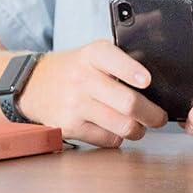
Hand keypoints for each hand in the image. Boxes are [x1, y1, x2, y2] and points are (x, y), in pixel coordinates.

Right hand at [16, 41, 168, 147]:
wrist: (33, 85)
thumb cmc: (73, 70)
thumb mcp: (92, 54)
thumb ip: (121, 59)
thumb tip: (157, 75)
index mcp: (92, 55)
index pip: (115, 60)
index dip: (133, 72)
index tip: (147, 81)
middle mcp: (83, 79)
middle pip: (128, 103)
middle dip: (152, 115)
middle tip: (159, 118)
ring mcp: (75, 105)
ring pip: (122, 126)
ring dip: (138, 130)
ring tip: (140, 126)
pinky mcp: (70, 127)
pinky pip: (107, 139)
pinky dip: (117, 137)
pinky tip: (114, 129)